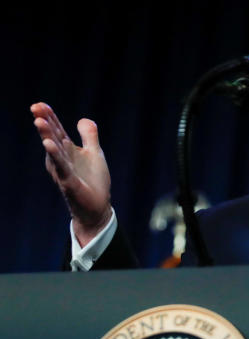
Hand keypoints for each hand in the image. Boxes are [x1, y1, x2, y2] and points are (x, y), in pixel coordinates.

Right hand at [31, 102, 111, 246]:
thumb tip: (82, 119)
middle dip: (45, 122)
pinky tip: (48, 144)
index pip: (57, 130)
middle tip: (35, 107)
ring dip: (47, 135)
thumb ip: (89, 136)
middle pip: (52, 137)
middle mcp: (61, 159)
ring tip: (39, 121)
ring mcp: (63, 171)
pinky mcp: (68, 182)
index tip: (40, 104)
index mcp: (67, 151)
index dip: (50, 117)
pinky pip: (61, 167)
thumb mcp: (94, 153)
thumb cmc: (93, 181)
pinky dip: (55, 155)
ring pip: (54, 150)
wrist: (97, 207)